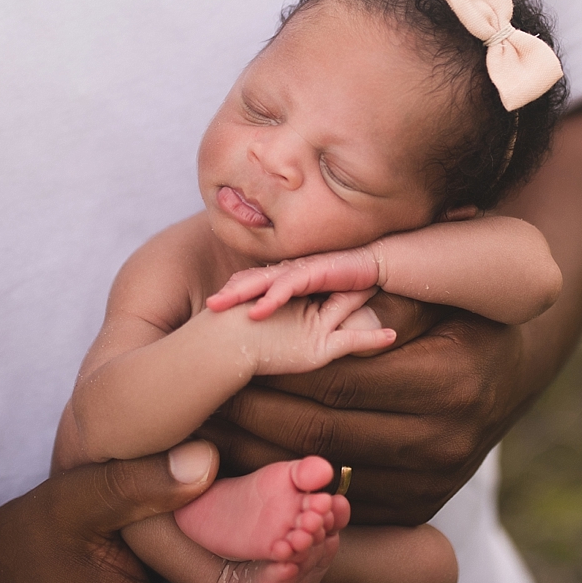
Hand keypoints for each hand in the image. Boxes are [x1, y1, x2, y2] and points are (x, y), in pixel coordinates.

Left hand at [205, 300, 536, 525]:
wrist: (508, 366)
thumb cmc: (454, 305)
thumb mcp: (426, 283)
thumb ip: (371, 286)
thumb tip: (300, 290)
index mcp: (447, 378)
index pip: (334, 378)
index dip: (269, 365)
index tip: (215, 350)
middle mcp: (446, 438)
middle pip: (320, 429)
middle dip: (247, 413)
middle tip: (188, 395)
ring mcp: (435, 481)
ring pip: (321, 468)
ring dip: (254, 451)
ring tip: (199, 426)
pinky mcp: (422, 507)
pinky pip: (339, 497)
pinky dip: (287, 478)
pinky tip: (242, 454)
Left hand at [208, 247, 383, 318]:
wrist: (373, 263)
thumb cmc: (346, 279)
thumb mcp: (317, 294)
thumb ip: (300, 302)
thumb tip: (281, 319)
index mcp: (286, 275)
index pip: (253, 281)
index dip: (234, 291)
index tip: (213, 306)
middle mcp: (288, 270)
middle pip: (250, 279)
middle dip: (228, 292)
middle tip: (208, 305)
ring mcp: (299, 269)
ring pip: (262, 281)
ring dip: (240, 293)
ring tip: (220, 305)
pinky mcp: (313, 272)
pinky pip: (287, 286)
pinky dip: (271, 298)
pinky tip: (256, 310)